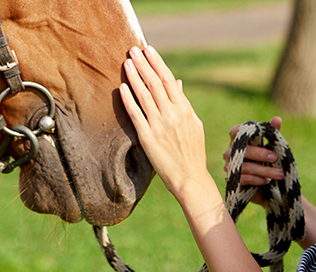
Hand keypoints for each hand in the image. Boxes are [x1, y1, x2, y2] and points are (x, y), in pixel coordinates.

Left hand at [119, 46, 207, 195]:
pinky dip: (129, 99)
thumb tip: (176, 82)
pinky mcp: (148, 138)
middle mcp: (172, 114)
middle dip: (143, 64)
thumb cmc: (192, 151)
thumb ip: (183, 102)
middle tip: (133, 50)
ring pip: (144, 95)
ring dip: (134, 77)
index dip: (157, 63)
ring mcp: (160, 125)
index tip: (148, 50)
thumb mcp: (193, 123)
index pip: (168, 80)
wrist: (190, 177)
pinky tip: (122, 87)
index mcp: (185, 109)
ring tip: (126, 62)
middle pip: (155, 83)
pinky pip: (136, 114)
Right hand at [222, 117, 284, 203]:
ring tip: (280, 174)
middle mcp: (230, 153)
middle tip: (275, 157)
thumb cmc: (264, 163)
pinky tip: (268, 181)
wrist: (262, 189)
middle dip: (260, 153)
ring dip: (265, 170)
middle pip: (242, 150)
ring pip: (245, 166)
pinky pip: (245, 178)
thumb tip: (277, 118)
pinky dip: (258, 179)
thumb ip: (273, 134)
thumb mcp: (271, 147)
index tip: (257, 131)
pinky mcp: (233, 182)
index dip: (242, 129)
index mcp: (238, 142)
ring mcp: (230, 168)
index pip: (235, 132)